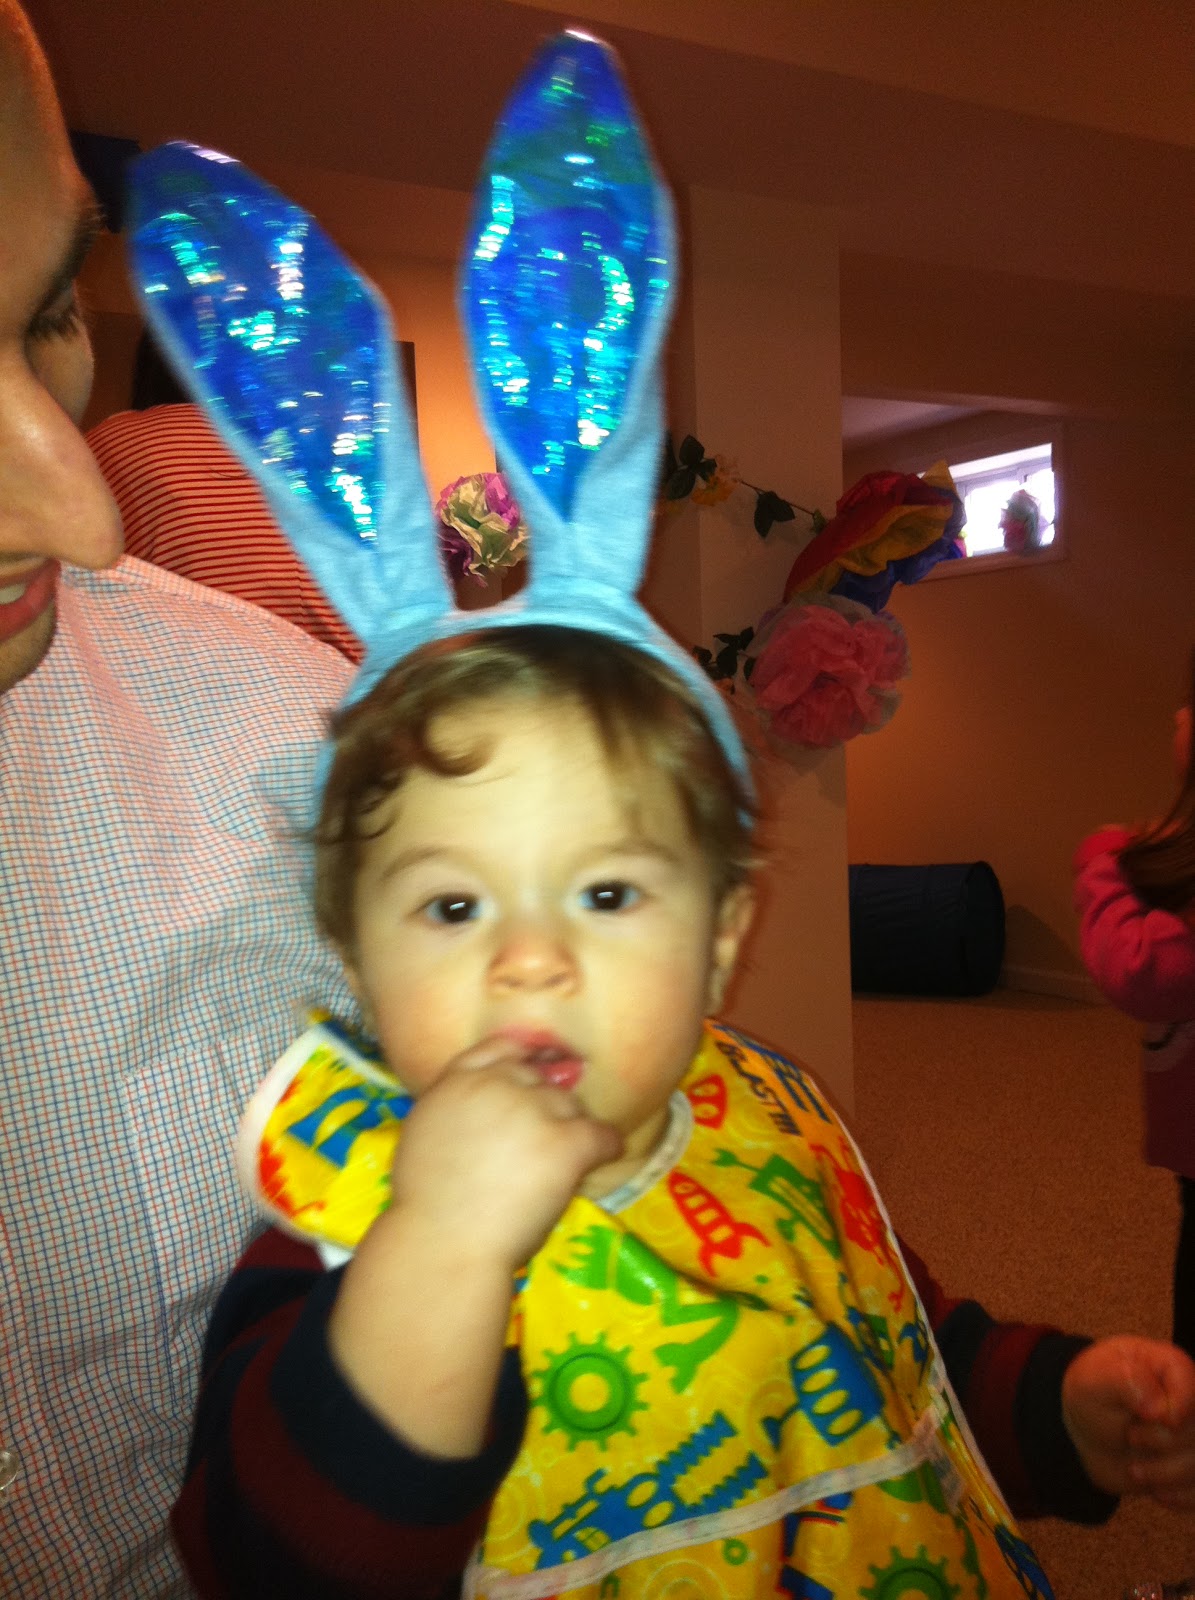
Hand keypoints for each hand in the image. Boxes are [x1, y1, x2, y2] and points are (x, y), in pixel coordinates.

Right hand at [328, 1039, 621, 1456]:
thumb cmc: (427, 1204)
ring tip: (562, 1162)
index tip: (537, 1068)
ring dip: (569, 1128)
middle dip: (544, 1106)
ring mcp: (533, 1111)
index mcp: (458, 1081)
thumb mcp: (425, 1133)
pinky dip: (606, 1145)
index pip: (501, 1047)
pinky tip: (603, 1156)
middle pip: (540, 1080)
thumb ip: (457, 1106)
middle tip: (541, 1143)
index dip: (524, 1057)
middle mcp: (497, 1084)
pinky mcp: (564, 1142)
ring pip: (570, 1106)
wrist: (442, 1244)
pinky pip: (601, 1134)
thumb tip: (484, 1103)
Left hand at [1063, 1336, 1194, 1507]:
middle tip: (1131, 1436)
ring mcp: (1193, 1436)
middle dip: (1162, 1441)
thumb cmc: (1092, 1396)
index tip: (1158, 1418)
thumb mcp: (1094, 1380)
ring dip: (1165, 1473)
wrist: (1086, 1434)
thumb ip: (1127, 1381)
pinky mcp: (1192, 1467)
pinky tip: (1156, 1491)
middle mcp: (1190, 1402)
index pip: (1192, 1388)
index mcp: (1170, 1368)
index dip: (1180, 1407)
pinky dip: (1180, 1496)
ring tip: (1134, 1468)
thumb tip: (1159, 1408)